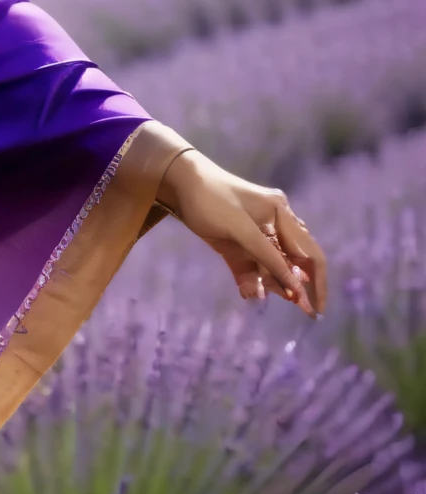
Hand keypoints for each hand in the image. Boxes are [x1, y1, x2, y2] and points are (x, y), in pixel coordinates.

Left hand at [155, 147, 325, 316]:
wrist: (176, 183)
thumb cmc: (212, 200)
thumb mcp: (242, 230)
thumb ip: (268, 258)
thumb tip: (294, 287)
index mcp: (282, 215)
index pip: (310, 254)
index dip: (316, 283)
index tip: (317, 311)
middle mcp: (274, 223)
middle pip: (292, 262)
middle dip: (292, 286)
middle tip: (295, 311)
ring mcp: (254, 233)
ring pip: (269, 266)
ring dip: (266, 283)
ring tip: (254, 293)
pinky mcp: (236, 242)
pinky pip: (249, 265)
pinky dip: (249, 279)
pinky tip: (246, 291)